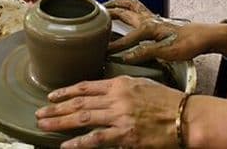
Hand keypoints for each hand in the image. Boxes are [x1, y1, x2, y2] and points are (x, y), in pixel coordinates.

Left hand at [36, 76, 183, 147]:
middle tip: (39, 113)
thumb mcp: (142, 84)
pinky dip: (79, 143)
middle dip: (56, 108)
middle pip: (79, 102)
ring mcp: (120, 116)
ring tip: (44, 125)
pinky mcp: (125, 135)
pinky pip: (97, 139)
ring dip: (60, 122)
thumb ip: (121, 88)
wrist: (186, 117)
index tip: (52, 95)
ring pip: (82, 118)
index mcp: (119, 83)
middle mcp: (116, 97)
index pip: (86, 86)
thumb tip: (103, 93)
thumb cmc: (168, 101)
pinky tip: (66, 146)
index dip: (66, 91)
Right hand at [105, 0, 208, 63]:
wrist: (206, 36)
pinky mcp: (158, 20)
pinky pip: (138, 9)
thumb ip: (146, 52)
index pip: (127, 36)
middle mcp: (150, 19)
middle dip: (109, 10)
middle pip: (125, 10)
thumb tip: (126, 57)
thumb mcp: (169, 52)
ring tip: (106, 5)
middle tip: (95, 11)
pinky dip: (128, 6)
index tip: (102, 50)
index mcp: (150, 27)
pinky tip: (126, 12)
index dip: (114, 45)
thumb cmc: (191, 43)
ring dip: (118, 3)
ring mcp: (154, 18)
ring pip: (131, 5)